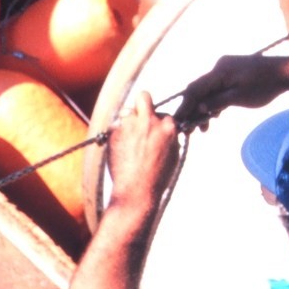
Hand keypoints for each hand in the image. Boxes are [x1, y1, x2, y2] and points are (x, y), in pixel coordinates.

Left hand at [105, 91, 178, 209]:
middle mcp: (149, 122)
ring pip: (126, 112)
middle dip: (143, 103)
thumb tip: (166, 128)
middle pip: (144, 97)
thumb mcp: (173, 156)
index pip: (164, 114)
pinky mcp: (115, 132)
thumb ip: (169, 138)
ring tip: (128, 139)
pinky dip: (117, 135)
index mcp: (168, 128)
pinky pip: (115, 126)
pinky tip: (120, 149)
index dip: (159, 123)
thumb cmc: (156, 178)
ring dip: (127, 121)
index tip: (154, 131)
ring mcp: (130, 125)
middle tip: (140, 116)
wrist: (136, 191)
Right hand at [175, 54, 288, 128]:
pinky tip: (214, 114)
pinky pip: (216, 88)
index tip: (178, 122)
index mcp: (220, 71)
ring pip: (207, 90)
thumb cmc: (265, 86)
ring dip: (204, 107)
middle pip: (199, 90)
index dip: (184, 106)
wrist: (286, 72)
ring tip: (204, 126)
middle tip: (190, 129)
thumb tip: (199, 108)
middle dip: (193, 109)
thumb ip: (217, 102)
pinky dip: (213, 101)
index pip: (195, 89)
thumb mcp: (240, 97)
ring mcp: (225, 69)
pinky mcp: (232, 73)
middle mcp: (219, 67)